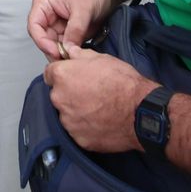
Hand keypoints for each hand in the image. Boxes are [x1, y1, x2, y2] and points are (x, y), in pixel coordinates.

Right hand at [28, 0, 113, 60]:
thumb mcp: (83, 9)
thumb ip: (75, 30)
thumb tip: (68, 48)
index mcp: (44, 3)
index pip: (34, 26)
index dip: (42, 41)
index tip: (54, 51)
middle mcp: (48, 15)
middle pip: (43, 39)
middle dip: (53, 50)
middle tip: (65, 59)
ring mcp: (57, 25)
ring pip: (53, 45)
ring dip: (62, 53)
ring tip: (72, 57)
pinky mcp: (67, 33)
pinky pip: (65, 46)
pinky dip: (70, 52)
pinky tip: (77, 54)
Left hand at [44, 48, 158, 152]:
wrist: (140, 112)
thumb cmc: (123, 83)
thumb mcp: (102, 58)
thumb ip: (80, 55)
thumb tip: (70, 52)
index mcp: (62, 76)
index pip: (50, 73)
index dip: (62, 73)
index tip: (71, 77)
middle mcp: (59, 99)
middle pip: (58, 94)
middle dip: (69, 93)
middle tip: (90, 93)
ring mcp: (68, 121)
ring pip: (67, 114)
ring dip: (77, 111)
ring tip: (98, 109)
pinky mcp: (78, 138)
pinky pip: (77, 130)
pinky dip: (86, 127)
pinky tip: (101, 122)